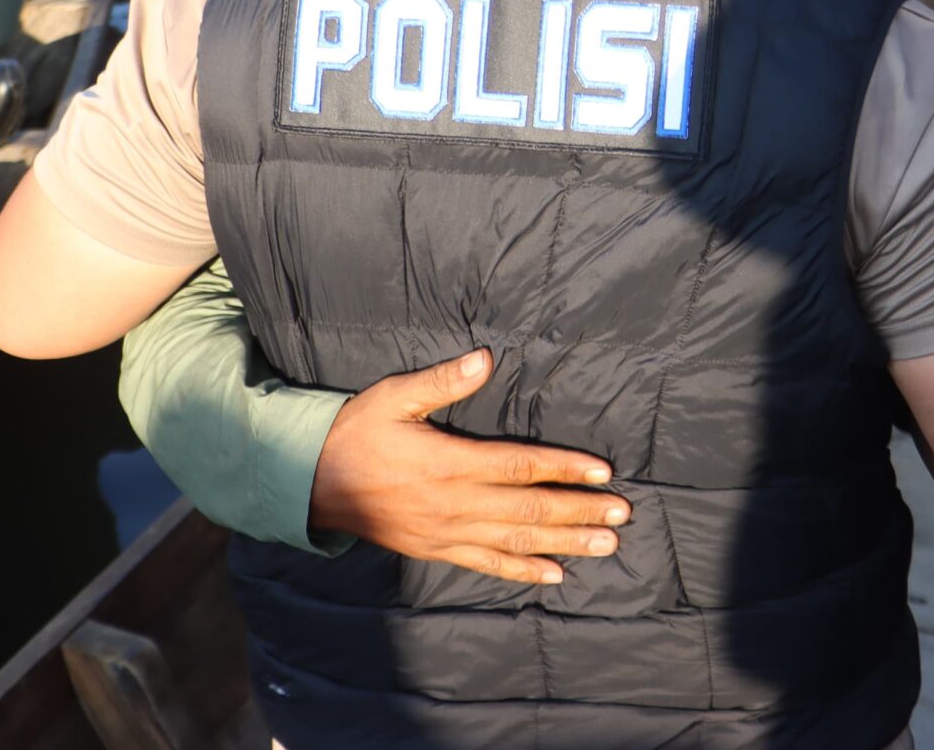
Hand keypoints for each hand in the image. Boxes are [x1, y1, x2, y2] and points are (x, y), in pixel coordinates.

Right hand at [307, 348, 631, 585]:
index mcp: (448, 462)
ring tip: (606, 544)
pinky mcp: (436, 549)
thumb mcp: (394, 396)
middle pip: (528, 510)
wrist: (311, 483)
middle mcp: (453, 503)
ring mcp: (446, 532)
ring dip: (565, 544)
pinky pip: (487, 564)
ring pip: (516, 542)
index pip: (519, 467)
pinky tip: (556, 574)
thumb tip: (485, 358)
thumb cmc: (356, 432)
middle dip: (578, 511)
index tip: (602, 471)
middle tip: (621, 513)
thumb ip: (442, 381)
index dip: (563, 469)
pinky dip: (523, 571)